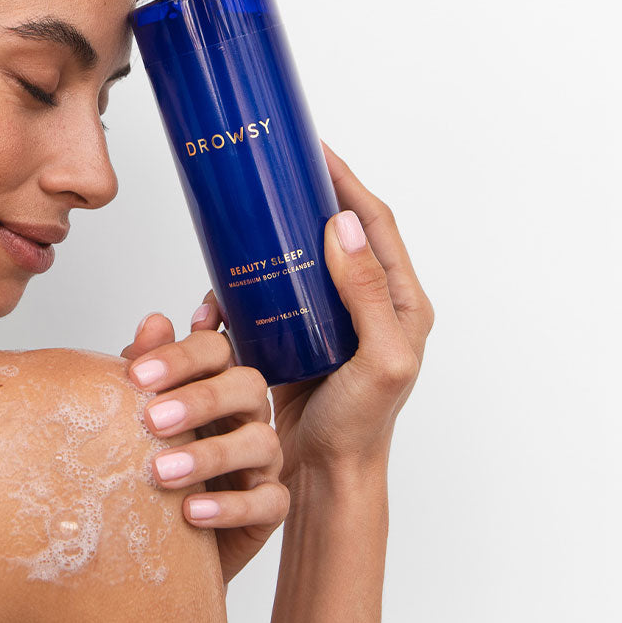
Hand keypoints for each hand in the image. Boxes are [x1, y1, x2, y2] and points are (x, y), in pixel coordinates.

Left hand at [121, 306, 285, 585]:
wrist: (161, 535)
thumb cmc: (153, 462)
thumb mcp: (140, 415)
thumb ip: (146, 370)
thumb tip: (155, 321)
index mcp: (216, 382)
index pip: (215, 349)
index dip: (180, 356)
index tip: (136, 376)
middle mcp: (247, 414)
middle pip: (248, 385)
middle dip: (200, 399)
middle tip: (152, 421)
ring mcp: (264, 460)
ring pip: (262, 442)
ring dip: (210, 455)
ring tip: (161, 473)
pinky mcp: (269, 507)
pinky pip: (268, 502)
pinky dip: (229, 506)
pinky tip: (191, 512)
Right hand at [265, 140, 435, 481]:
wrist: (327, 473)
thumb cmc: (362, 425)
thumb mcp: (380, 357)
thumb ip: (367, 293)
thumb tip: (345, 225)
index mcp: (399, 301)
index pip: (375, 223)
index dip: (346, 181)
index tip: (313, 149)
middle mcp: (366, 304)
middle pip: (335, 231)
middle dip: (304, 197)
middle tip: (268, 172)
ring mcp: (328, 320)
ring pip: (298, 259)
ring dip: (270, 239)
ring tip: (240, 220)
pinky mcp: (295, 337)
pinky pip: (268, 295)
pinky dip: (244, 283)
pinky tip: (221, 283)